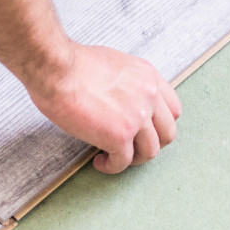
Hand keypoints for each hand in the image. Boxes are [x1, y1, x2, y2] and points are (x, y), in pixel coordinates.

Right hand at [28, 42, 181, 174]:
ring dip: (133, 159)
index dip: (159, 124)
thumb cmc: (73, 64)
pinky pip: (123, 162)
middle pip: (167, 133)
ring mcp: (137, 118)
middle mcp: (149, 97)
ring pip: (150, 151)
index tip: (145, 130)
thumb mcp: (114, 63)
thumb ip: (127, 82)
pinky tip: (100, 161)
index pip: (173, 109)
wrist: (57, 69)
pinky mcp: (119, 136)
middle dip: (150, 144)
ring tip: (113, 157)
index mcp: (148, 77)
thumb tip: (121, 97)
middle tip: (132, 147)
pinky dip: (112, 166)